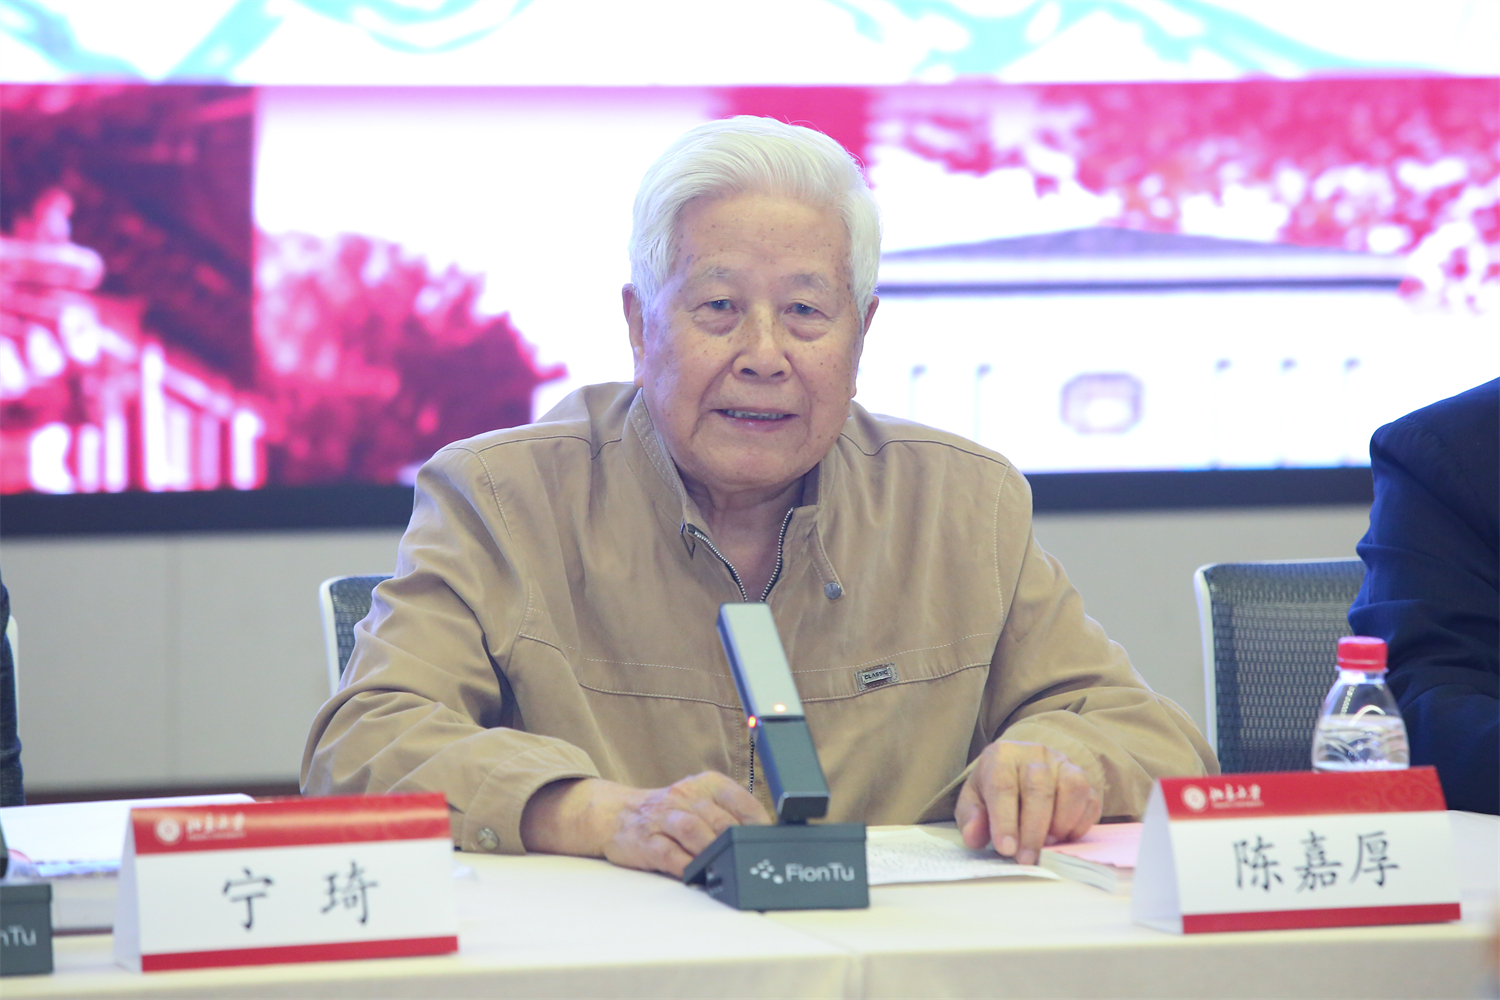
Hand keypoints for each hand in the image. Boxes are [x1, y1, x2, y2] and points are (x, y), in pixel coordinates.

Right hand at [521, 771, 769, 876]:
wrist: (615, 813)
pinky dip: (687, 867)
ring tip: (726, 867)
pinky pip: (670, 855)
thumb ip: (728, 815)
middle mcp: (684, 797)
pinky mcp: (646, 841)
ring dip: (713, 852)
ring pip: (694, 832)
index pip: (741, 801)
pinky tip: (698, 876)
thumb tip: (762, 840)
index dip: (759, 825)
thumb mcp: (699, 800)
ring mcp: (663, 818)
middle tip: (751, 862)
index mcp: (705, 784)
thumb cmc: (667, 811)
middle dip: (737, 844)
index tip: (769, 843)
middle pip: (719, 820)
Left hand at [955, 740, 1100, 864]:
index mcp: (1002, 756)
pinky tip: (1064, 837)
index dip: (1005, 821)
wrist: (1018, 771)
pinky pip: (1091, 799)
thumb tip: (973, 837)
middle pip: (1039, 789)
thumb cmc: (993, 789)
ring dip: (1061, 823)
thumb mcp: (974, 802)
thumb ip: (971, 819)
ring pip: (1072, 788)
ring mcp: (1063, 763)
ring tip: (1048, 844)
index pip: (1003, 786)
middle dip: (1033, 830)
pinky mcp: (1083, 778)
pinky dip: (1081, 823)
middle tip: (1026, 859)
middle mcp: (1035, 753)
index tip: (1007, 849)